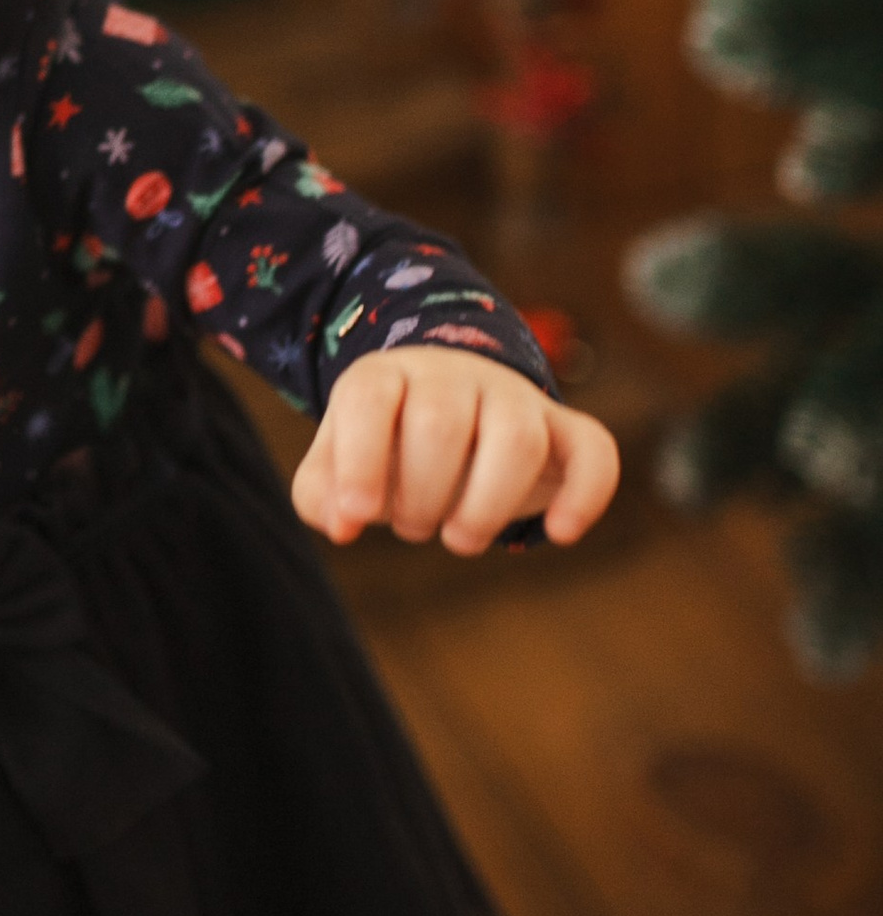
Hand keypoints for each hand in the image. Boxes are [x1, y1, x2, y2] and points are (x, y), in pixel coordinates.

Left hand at [293, 346, 618, 556]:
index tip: (359, 515)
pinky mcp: (564, 429)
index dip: (361, 459)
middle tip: (414, 527)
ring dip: (487, 505)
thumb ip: (321, 493)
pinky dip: (585, 495)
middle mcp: (452, 377)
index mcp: (387, 377)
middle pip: (440, 423)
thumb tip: (342, 522)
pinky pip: (593, 449)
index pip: (368, 397)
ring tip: (461, 539)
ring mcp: (513, 398)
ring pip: (516, 438)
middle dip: (422, 494)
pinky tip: (560, 534)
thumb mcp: (339, 464)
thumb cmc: (388, 447)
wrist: (452, 413)